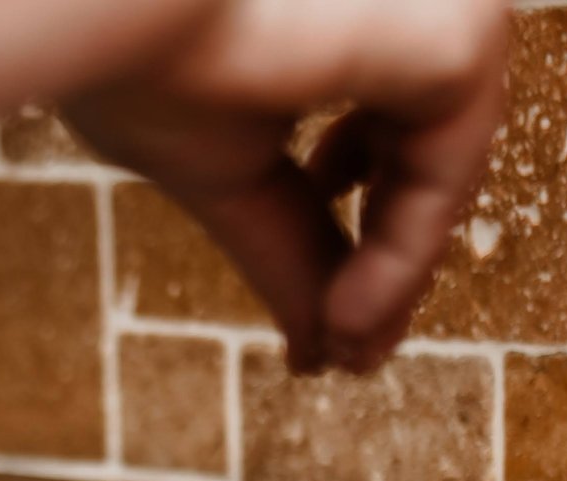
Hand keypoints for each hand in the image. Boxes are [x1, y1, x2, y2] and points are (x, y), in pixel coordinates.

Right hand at [66, 0, 505, 375]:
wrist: (104, 8)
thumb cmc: (133, 54)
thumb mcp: (228, 169)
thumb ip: (292, 250)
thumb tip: (325, 359)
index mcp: (347, 11)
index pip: (390, 123)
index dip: (367, 228)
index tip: (333, 324)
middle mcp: (402, 3)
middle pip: (427, 146)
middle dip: (389, 254)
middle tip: (349, 343)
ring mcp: (438, 7)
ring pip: (446, 165)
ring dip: (398, 271)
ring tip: (344, 344)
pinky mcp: (462, 37)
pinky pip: (451, 174)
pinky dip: (405, 257)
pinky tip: (349, 320)